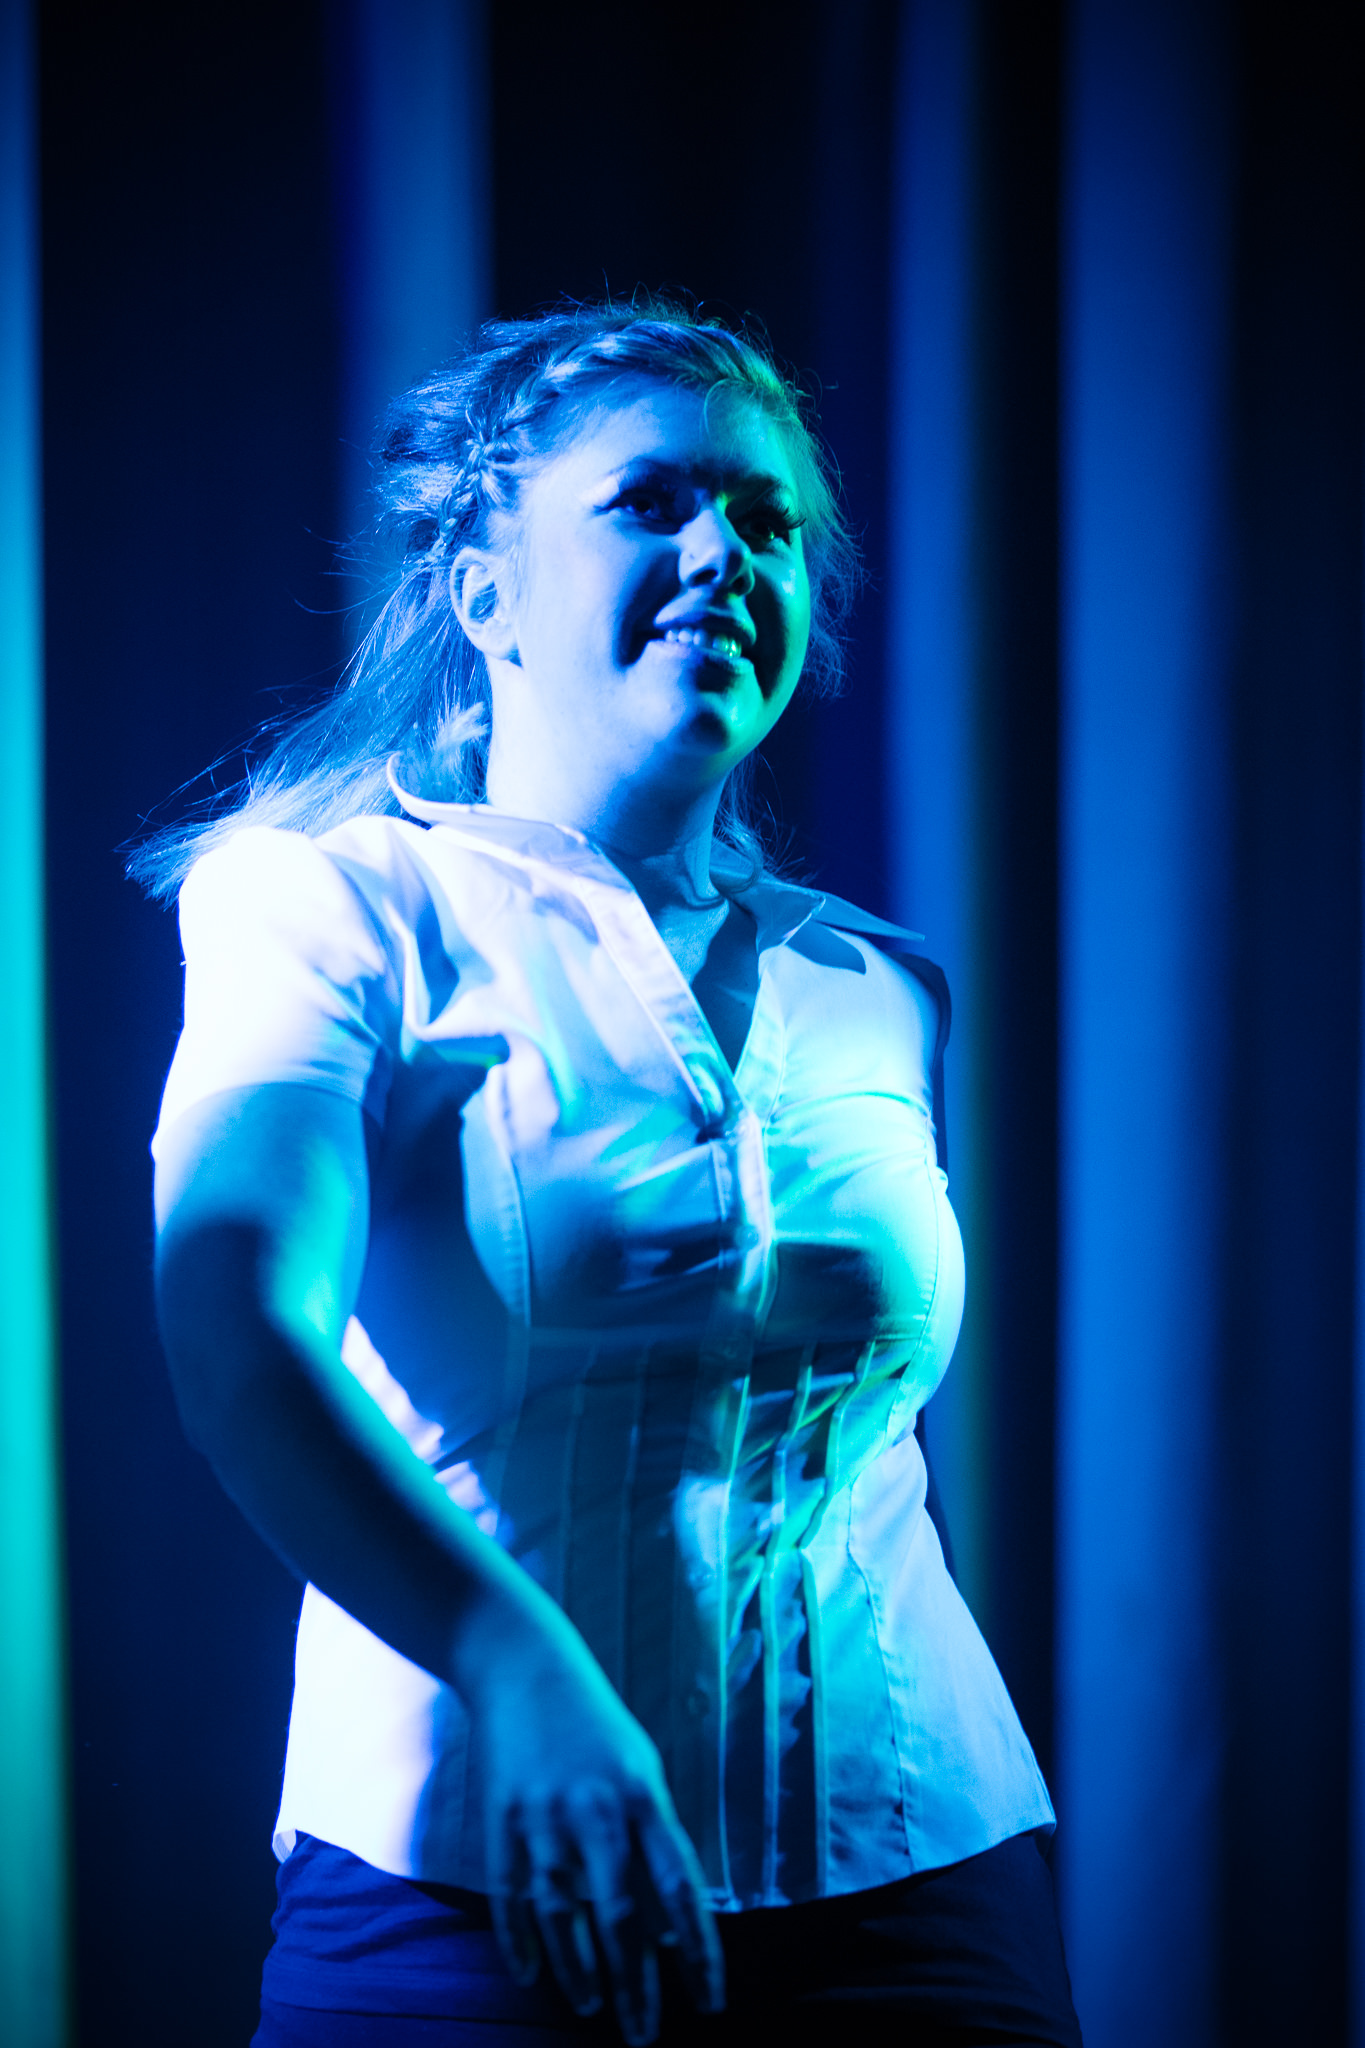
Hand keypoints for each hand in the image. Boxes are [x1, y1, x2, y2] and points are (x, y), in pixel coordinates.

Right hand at [469, 1632, 724, 2044]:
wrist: (523, 1663)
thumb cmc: (594, 1723)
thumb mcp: (640, 1767)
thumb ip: (654, 1837)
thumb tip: (667, 1920)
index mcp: (641, 1796)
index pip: (680, 1889)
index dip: (697, 1951)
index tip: (710, 2000)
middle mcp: (595, 1810)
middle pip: (621, 1914)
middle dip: (636, 1984)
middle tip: (645, 2035)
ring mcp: (543, 1815)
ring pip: (564, 1914)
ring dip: (580, 1969)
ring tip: (591, 2008)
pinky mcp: (501, 1817)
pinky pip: (511, 1893)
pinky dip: (519, 1938)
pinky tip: (530, 1973)